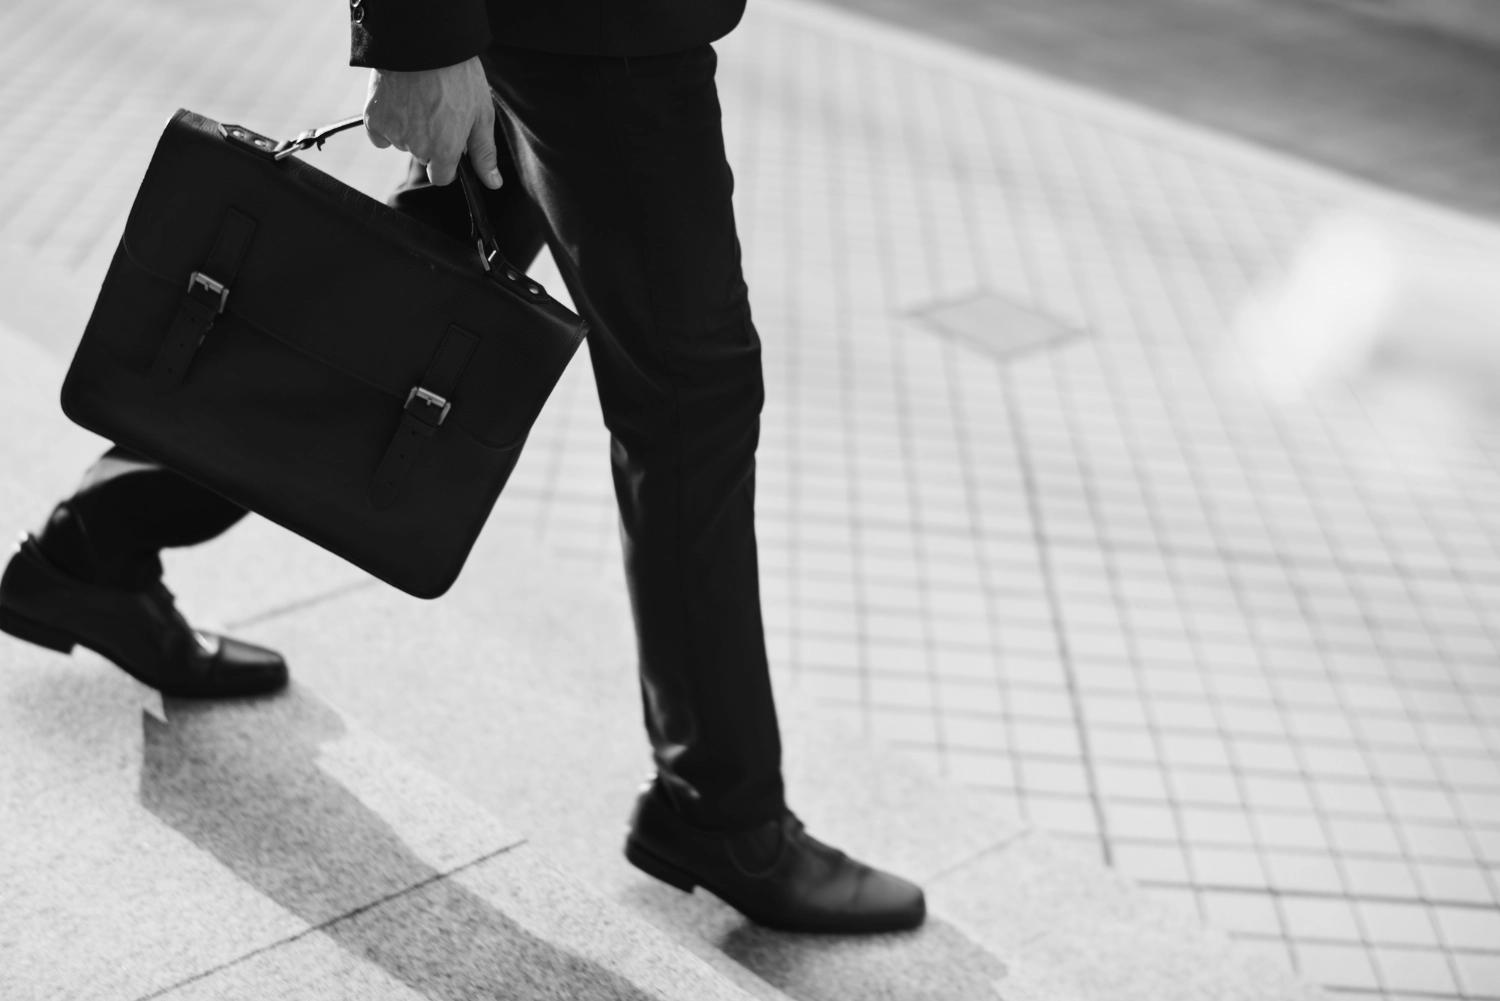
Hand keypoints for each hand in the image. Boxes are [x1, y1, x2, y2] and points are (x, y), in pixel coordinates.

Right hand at [363, 55, 502, 188]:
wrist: (424, 44)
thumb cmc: (458, 76)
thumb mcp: (481, 114)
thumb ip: (484, 152)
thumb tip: (493, 183)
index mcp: (444, 151)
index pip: (441, 177)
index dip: (447, 161)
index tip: (449, 141)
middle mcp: (417, 148)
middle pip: (423, 155)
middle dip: (430, 139)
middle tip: (438, 108)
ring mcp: (394, 134)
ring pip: (403, 142)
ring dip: (410, 127)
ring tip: (421, 97)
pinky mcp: (373, 119)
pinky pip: (380, 133)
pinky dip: (387, 122)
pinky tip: (399, 101)